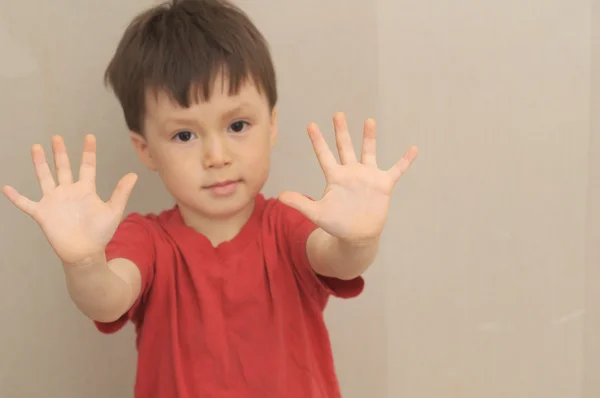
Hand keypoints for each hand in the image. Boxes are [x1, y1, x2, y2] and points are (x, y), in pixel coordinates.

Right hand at [3, 135, 137, 265]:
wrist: (86, 252)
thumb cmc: (101, 233)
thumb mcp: (113, 210)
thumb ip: (121, 192)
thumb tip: (134, 174)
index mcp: (86, 190)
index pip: (87, 166)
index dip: (88, 151)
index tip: (89, 136)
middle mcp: (68, 192)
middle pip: (63, 167)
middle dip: (60, 152)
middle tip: (57, 137)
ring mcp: (54, 201)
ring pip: (45, 178)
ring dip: (40, 164)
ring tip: (36, 147)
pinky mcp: (42, 213)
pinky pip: (26, 203)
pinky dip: (16, 197)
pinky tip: (6, 187)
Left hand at [279, 112, 417, 242]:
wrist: (358, 236)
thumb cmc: (337, 224)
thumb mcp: (317, 213)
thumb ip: (300, 203)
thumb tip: (279, 196)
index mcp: (335, 177)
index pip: (324, 155)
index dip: (318, 141)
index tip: (311, 125)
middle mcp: (351, 172)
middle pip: (345, 147)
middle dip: (341, 131)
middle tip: (338, 113)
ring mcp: (368, 177)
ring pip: (369, 152)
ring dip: (369, 137)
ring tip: (369, 120)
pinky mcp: (383, 184)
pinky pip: (396, 169)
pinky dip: (405, 160)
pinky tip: (414, 149)